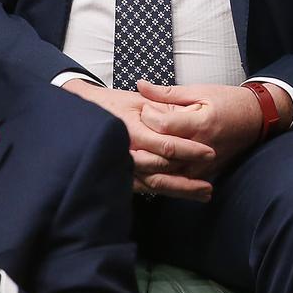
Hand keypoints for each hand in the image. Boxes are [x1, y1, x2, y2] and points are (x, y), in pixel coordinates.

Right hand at [62, 80, 215, 200]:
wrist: (80, 114)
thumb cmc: (109, 104)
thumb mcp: (136, 99)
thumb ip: (159, 107)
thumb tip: (185, 113)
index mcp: (132, 131)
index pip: (166, 146)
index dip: (190, 151)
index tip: (209, 153)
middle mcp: (126, 152)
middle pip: (162, 170)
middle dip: (188, 177)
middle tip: (211, 181)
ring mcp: (121, 166)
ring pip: (154, 183)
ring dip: (181, 190)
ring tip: (204, 193)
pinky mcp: (120, 175)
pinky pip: (144, 186)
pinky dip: (164, 190)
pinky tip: (181, 192)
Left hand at [136, 80, 285, 178]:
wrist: (256, 119)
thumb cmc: (228, 101)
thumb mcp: (199, 91)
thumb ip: (167, 92)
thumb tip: (141, 85)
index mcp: (201, 124)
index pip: (164, 126)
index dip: (148, 117)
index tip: (141, 108)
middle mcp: (202, 148)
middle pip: (162, 154)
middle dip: (140, 146)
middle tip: (125, 135)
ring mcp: (204, 165)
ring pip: (168, 174)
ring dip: (145, 168)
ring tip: (127, 156)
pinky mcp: (204, 173)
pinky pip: (177, 182)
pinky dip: (158, 178)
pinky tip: (143, 172)